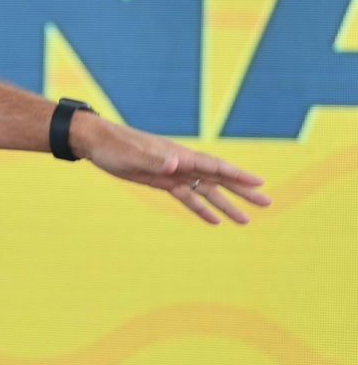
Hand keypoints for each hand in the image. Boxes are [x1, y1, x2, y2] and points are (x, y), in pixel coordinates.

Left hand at [71, 113, 271, 224]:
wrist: (96, 143)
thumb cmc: (114, 146)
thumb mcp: (131, 154)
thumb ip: (154, 159)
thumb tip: (176, 163)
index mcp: (179, 155)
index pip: (215, 166)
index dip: (238, 175)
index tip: (260, 183)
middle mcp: (181, 164)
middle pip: (219, 179)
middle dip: (243, 191)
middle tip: (267, 203)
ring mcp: (173, 173)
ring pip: (206, 191)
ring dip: (226, 205)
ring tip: (246, 221)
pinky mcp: (162, 181)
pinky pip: (187, 197)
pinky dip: (201, 209)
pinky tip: (214, 221)